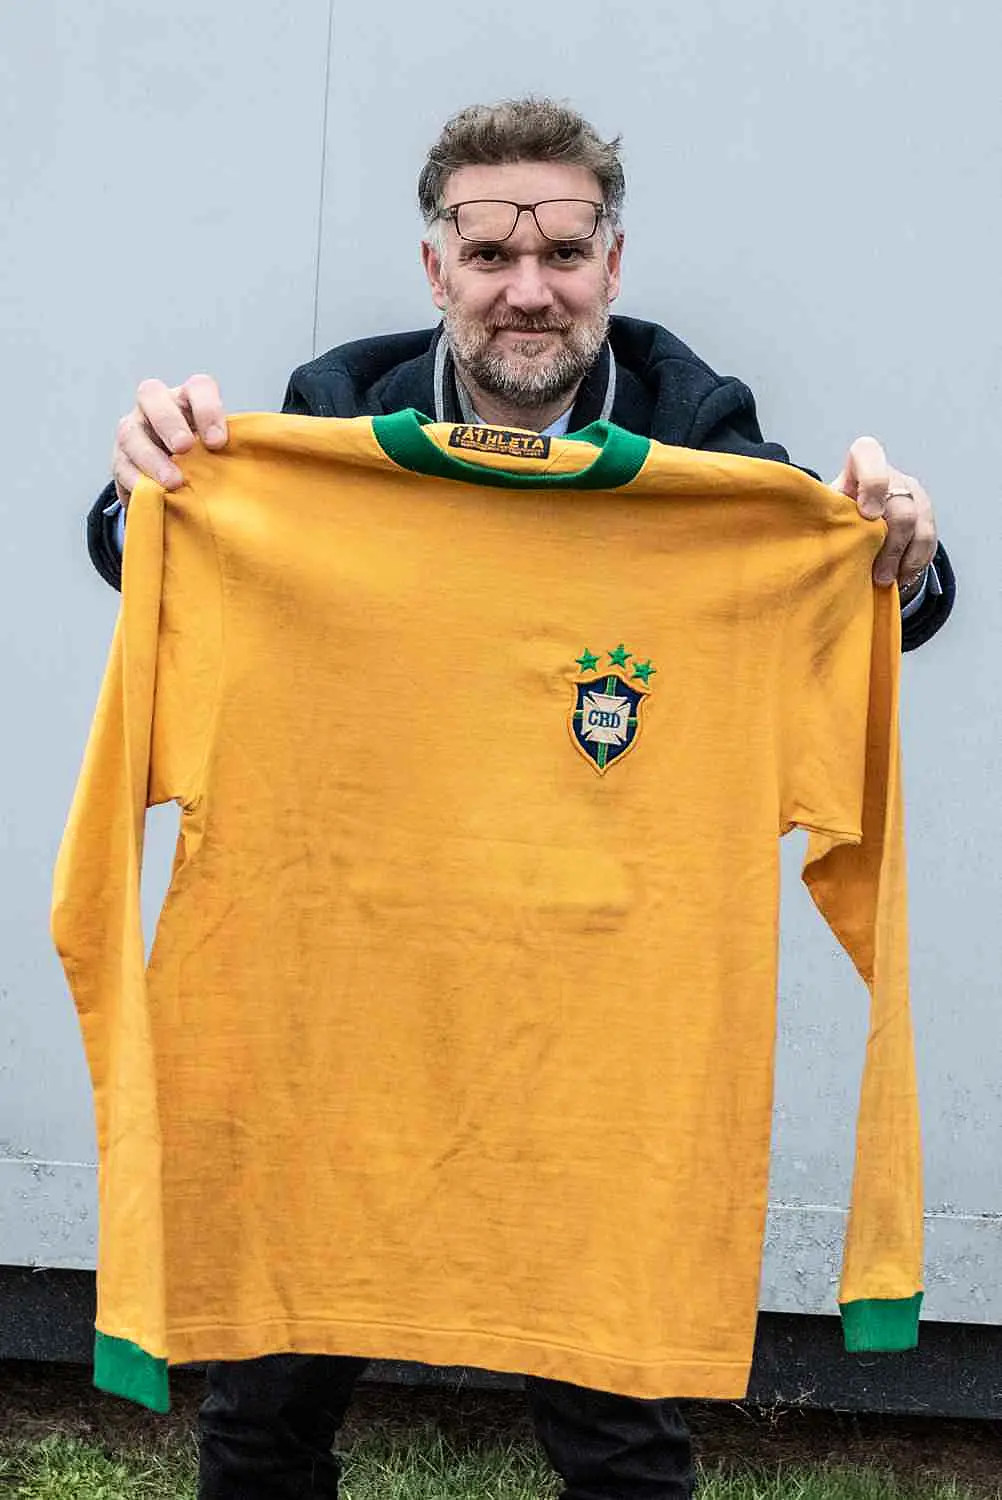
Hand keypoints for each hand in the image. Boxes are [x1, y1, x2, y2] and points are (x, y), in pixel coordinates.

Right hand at [112, 374, 227, 509]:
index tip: (219, 441)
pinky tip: (153, 494)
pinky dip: (136, 480)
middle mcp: (155, 407)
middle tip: (185, 447)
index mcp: (187, 398)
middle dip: (168, 421)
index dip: (208, 409)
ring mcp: (133, 431)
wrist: (174, 483)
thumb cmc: (206, 462)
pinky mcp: (120, 460)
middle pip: (151, 395)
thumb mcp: (222, 452)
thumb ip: (237, 449)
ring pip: (130, 432)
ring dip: (152, 457)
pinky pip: (121, 466)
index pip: (197, 387)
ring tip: (174, 481)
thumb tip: (270, 458)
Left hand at [830, 436, 937, 591]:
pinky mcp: (926, 517)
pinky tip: (901, 577)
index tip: (867, 515)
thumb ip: (824, 514)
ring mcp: (913, 495)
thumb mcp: (825, 510)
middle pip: (901, 506)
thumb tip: (810, 540)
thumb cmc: (835, 516)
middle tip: (878, 574)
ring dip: (904, 559)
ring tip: (886, 580)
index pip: (868, 453)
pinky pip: (929, 541)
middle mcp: (892, 477)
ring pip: (920, 527)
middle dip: (890, 544)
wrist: (859, 523)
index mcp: (861, 466)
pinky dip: (915, 563)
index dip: (872, 481)